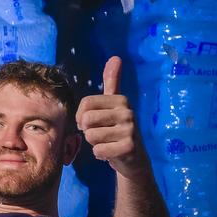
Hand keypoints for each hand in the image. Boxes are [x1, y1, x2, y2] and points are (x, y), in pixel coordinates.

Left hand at [75, 57, 147, 177]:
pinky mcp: (128, 148)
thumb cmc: (117, 130)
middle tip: (102, 134)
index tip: (91, 122)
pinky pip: (98, 150)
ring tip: (108, 142)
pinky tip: (111, 153)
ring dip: (95, 143)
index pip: (85, 104)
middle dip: (88, 131)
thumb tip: (115, 57)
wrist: (135, 159)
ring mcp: (130, 130)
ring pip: (91, 136)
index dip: (81, 116)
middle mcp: (128, 112)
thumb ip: (112, 82)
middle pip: (86, 120)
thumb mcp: (114, 105)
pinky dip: (100, 154)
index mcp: (121, 100)